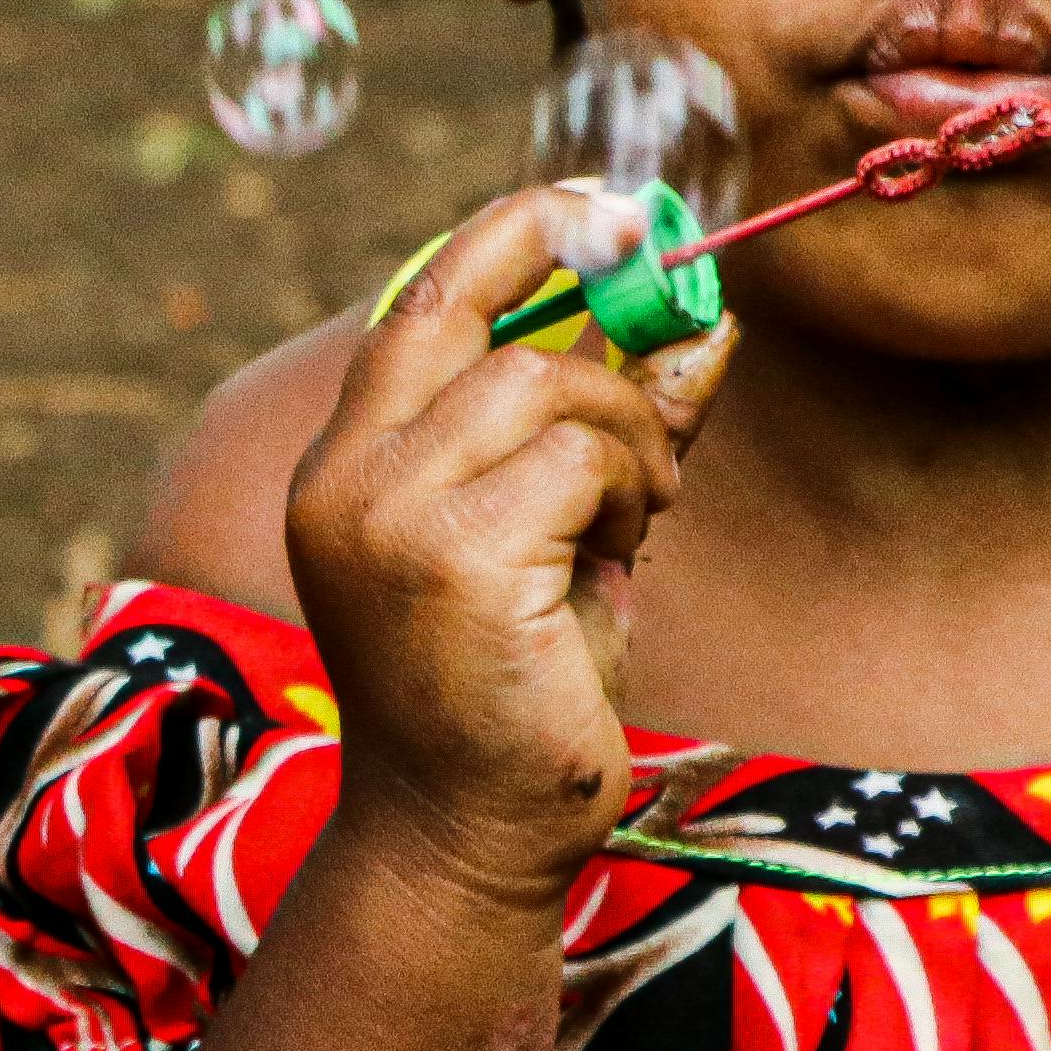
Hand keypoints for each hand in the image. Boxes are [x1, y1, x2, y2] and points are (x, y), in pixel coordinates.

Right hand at [282, 187, 727, 908]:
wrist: (465, 839)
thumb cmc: (515, 692)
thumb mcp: (567, 537)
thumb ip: (615, 433)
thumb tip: (705, 325)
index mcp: (348, 465)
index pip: (419, 301)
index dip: (515, 237)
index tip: (608, 211)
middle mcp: (345, 477)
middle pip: (471, 312)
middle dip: (588, 304)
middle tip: (665, 339)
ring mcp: (388, 514)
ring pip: (543, 382)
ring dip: (627, 434)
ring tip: (642, 509)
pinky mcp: (453, 556)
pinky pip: (578, 459)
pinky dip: (629, 489)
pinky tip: (625, 550)